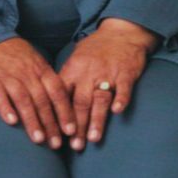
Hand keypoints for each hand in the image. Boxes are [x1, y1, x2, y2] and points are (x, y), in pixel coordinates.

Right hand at [0, 37, 76, 150]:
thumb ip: (44, 78)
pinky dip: (6, 107)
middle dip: (51, 123)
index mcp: (40, 68)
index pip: (57, 91)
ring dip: (32, 120)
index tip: (70, 130)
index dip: (64, 111)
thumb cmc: (12, 53)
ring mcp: (9, 75)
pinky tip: (11, 121)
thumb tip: (59, 100)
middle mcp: (27, 72)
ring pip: (24, 99)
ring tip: (38, 139)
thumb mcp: (33, 60)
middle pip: (42, 100)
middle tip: (55, 144)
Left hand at [56, 18, 157, 150]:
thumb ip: (67, 78)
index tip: (57, 134)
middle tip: (75, 145)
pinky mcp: (126, 73)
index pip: (63, 95)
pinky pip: (123, 87)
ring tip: (93, 138)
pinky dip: (121, 99)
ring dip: (96, 119)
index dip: (59, 115)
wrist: (122, 31)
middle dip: (77, 125)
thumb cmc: (97, 48)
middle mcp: (89, 72)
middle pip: (81, 102)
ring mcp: (108, 72)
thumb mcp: (77, 58)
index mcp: (74, 68)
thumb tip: (52, 100)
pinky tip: (117, 112)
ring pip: (100, 98)